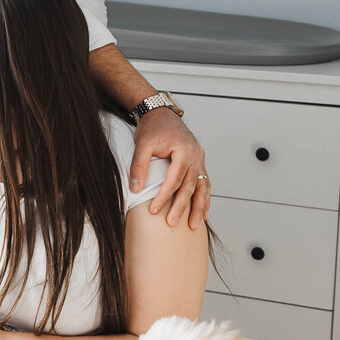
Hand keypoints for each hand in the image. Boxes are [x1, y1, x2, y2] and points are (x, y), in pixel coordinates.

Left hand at [130, 110, 209, 230]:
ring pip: (202, 187)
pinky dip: (204, 198)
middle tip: (172, 223)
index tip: (153, 210)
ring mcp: (200, 159)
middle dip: (181, 207)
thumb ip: (139, 166)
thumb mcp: (142, 144)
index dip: (164, 196)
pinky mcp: (199, 162)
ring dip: (199, 207)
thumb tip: (135, 188)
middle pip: (190, 186)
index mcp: (184, 151)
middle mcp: (196, 156)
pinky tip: (204, 212)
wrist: (161, 113)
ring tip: (195, 225)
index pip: (174, 179)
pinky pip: (205, 183)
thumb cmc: (153, 127)